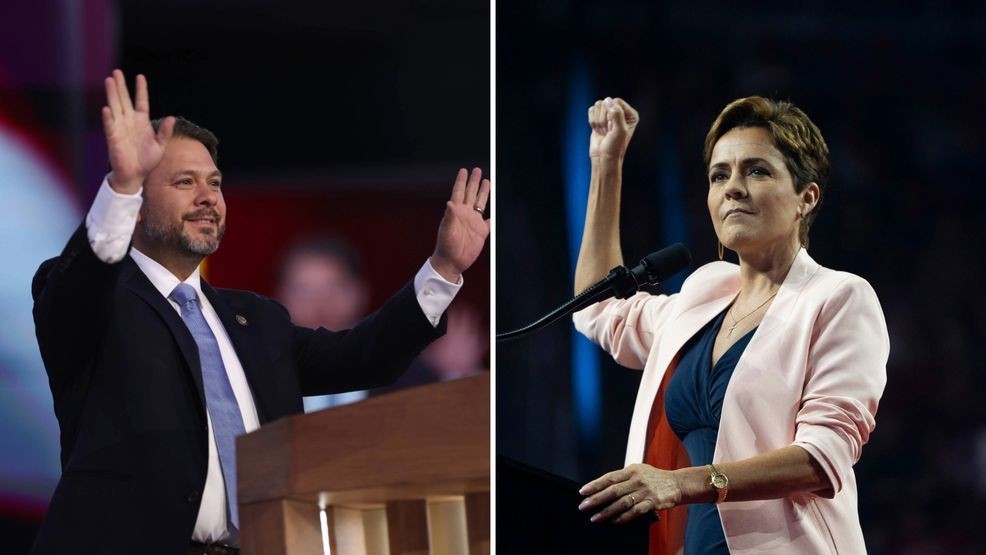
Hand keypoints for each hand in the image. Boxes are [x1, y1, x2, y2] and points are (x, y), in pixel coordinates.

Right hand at [101, 69, 174, 193]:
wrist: (136, 175)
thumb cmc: (148, 160)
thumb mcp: (160, 145)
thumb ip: (164, 132)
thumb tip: (171, 118)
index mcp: (142, 122)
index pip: (141, 102)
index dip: (141, 90)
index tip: (140, 76)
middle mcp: (130, 121)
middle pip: (124, 100)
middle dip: (121, 86)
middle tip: (116, 72)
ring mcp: (120, 128)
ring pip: (115, 107)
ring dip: (112, 94)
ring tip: (109, 81)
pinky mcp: (113, 137)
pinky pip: (110, 126)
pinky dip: (108, 118)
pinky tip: (106, 108)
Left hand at [430, 168, 490, 282]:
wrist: (452, 262)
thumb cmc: (446, 246)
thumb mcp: (446, 231)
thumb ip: (449, 216)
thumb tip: (450, 203)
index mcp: (456, 212)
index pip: (459, 192)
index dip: (461, 181)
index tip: (464, 170)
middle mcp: (465, 215)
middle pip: (471, 194)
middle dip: (474, 182)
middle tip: (477, 170)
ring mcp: (474, 223)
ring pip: (481, 204)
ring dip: (484, 193)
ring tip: (487, 181)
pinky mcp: (481, 233)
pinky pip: (489, 222)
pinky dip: (493, 217)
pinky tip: (494, 212)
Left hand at [578, 464, 679, 523]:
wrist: (677, 484)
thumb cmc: (655, 477)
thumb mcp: (639, 470)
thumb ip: (623, 476)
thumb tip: (604, 485)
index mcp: (631, 470)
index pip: (609, 478)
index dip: (595, 485)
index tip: (583, 491)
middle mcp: (637, 480)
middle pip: (612, 491)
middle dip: (596, 499)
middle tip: (584, 506)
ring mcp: (644, 492)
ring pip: (621, 503)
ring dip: (607, 511)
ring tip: (595, 517)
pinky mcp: (652, 503)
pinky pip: (635, 512)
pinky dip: (623, 517)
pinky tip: (614, 521)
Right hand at [588, 97, 638, 161]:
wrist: (603, 158)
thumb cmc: (614, 147)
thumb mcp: (619, 131)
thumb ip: (616, 114)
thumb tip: (607, 100)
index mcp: (630, 114)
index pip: (616, 101)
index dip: (611, 113)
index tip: (612, 127)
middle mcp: (621, 112)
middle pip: (605, 103)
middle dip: (603, 118)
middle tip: (607, 131)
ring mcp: (609, 115)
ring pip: (598, 105)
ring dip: (597, 121)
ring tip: (603, 131)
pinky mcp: (599, 118)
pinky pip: (591, 110)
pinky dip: (592, 121)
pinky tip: (598, 130)